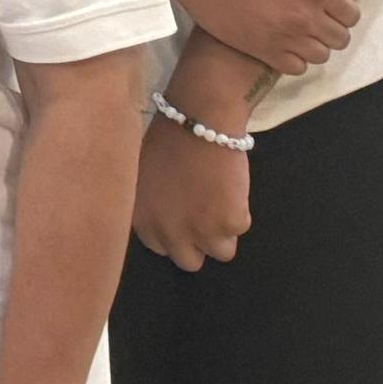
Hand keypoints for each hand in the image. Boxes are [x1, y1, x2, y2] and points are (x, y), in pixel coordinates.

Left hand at [132, 116, 252, 268]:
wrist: (199, 121)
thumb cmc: (166, 138)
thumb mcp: (142, 176)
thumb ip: (149, 204)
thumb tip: (161, 215)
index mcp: (143, 220)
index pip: (160, 247)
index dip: (173, 234)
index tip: (180, 219)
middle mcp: (170, 233)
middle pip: (189, 261)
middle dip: (198, 243)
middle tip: (204, 218)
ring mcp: (202, 231)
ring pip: (221, 252)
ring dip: (223, 232)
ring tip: (219, 202)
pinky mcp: (231, 223)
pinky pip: (240, 228)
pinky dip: (240, 211)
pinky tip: (230, 187)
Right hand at [169, 0, 368, 77]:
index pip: (352, 15)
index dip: (343, 8)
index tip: (327, 1)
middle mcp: (304, 17)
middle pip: (340, 39)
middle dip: (332, 27)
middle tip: (313, 14)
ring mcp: (283, 37)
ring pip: (321, 56)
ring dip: (315, 44)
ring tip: (298, 29)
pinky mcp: (261, 50)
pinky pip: (296, 68)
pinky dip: (295, 58)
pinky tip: (283, 41)